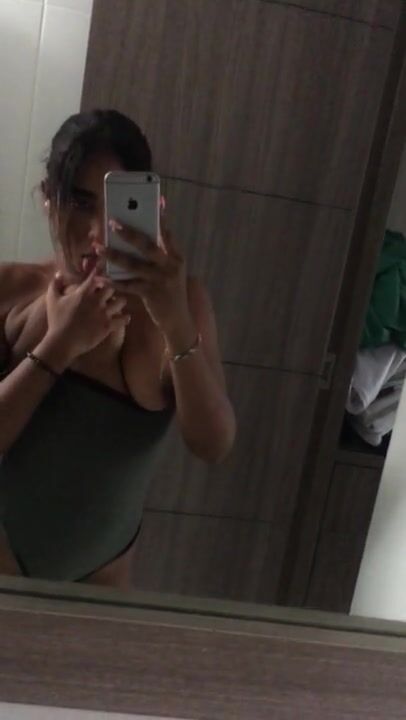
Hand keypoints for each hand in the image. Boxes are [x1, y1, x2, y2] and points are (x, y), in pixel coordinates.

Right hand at [45, 267, 129, 361]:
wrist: (62, 342)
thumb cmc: (56, 320)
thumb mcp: (52, 299)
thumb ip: (55, 284)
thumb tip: (60, 273)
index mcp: (83, 293)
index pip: (95, 277)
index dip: (100, 272)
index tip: (102, 269)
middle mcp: (96, 301)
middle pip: (111, 288)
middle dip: (110, 289)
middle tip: (108, 293)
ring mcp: (103, 314)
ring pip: (121, 302)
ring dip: (119, 302)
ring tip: (116, 305)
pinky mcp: (108, 326)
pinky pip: (123, 319)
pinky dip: (125, 318)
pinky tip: (124, 318)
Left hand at [99, 220, 191, 336]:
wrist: (178, 320)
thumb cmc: (171, 292)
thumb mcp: (172, 272)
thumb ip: (163, 255)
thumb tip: (146, 236)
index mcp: (177, 258)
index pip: (167, 233)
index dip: (161, 217)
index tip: (156, 201)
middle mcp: (170, 266)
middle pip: (148, 245)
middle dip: (129, 233)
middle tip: (112, 222)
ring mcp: (160, 280)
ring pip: (133, 264)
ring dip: (113, 255)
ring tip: (98, 248)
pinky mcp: (150, 294)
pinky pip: (127, 284)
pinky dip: (112, 281)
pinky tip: (100, 276)